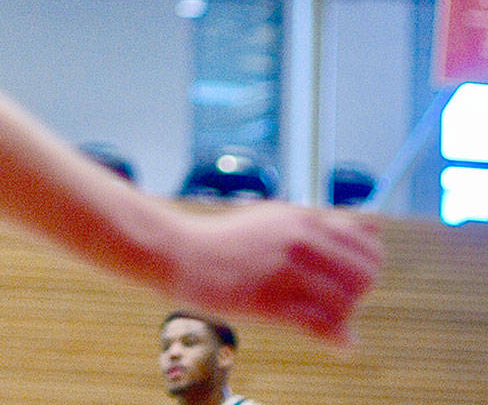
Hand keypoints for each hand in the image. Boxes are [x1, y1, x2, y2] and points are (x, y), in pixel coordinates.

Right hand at [169, 201, 383, 344]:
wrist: (186, 253)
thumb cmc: (235, 239)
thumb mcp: (280, 218)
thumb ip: (326, 223)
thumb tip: (375, 226)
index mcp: (304, 218)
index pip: (368, 246)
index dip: (368, 268)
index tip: (352, 280)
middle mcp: (299, 240)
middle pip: (363, 276)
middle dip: (360, 294)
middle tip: (339, 301)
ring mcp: (285, 270)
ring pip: (345, 303)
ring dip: (345, 318)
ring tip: (330, 320)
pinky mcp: (271, 301)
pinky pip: (321, 325)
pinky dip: (339, 339)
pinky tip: (340, 344)